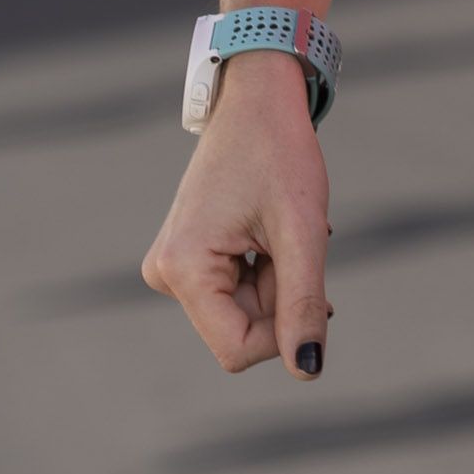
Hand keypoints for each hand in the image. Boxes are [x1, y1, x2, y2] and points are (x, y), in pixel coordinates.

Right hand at [140, 54, 331, 379]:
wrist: (257, 101)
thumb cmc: (281, 154)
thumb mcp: (302, 231)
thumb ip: (303, 304)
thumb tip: (307, 371)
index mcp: (183, 268)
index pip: (237, 350)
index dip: (284, 332)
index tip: (309, 282)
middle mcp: (165, 273)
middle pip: (240, 331)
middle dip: (280, 296)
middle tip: (290, 240)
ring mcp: (171, 266)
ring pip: (242, 313)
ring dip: (275, 281)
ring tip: (278, 229)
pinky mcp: (185, 259)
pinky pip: (234, 292)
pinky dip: (265, 270)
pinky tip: (267, 229)